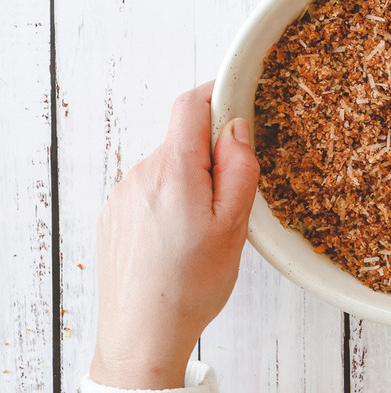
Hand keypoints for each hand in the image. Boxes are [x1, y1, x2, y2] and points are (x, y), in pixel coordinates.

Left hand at [89, 82, 259, 387]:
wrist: (142, 334)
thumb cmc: (190, 285)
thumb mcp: (235, 225)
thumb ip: (239, 168)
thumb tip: (236, 127)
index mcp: (174, 171)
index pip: (191, 105)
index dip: (217, 93)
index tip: (239, 98)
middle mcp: (141, 175)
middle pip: (182, 139)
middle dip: (211, 153)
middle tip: (233, 196)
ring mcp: (123, 196)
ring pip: (168, 167)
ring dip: (191, 181)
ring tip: (204, 230)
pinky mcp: (114, 216)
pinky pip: (150, 191)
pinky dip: (171, 201)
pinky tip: (180, 240)